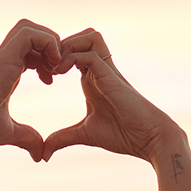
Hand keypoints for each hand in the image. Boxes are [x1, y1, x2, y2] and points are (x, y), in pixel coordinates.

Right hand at [0, 18, 65, 158]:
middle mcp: (4, 60)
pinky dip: (47, 44)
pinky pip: (30, 34)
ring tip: (54, 67)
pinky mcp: (5, 56)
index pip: (29, 51)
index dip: (45, 60)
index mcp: (6, 72)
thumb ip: (25, 138)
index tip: (50, 81)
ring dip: (49, 43)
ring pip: (29, 28)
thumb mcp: (8, 132)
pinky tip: (49, 69)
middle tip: (55, 70)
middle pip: (30, 32)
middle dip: (49, 45)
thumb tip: (38, 155)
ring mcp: (4, 56)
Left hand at [41, 29, 181, 165]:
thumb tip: (44, 154)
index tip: (41, 76)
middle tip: (45, 67)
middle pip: (81, 36)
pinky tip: (60, 74)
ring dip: (68, 46)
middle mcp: (99, 69)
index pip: (73, 51)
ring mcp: (106, 70)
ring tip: (54, 68)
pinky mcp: (111, 75)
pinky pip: (90, 53)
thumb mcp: (84, 134)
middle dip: (59, 46)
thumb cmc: (123, 134)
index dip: (54, 57)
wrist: (148, 138)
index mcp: (91, 78)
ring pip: (88, 36)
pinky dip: (72, 58)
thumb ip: (63, 138)